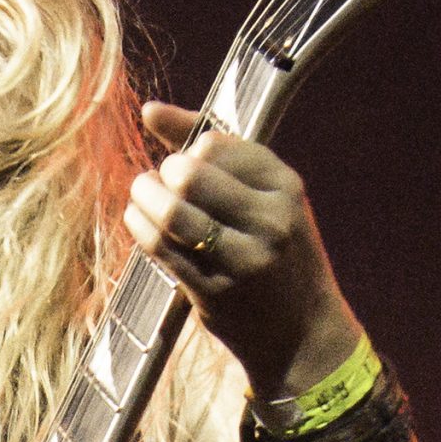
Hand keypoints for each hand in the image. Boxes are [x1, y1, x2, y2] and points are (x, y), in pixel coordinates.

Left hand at [126, 101, 362, 401]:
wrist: (302, 332)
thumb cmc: (277, 253)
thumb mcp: (267, 199)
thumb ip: (216, 152)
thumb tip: (149, 109)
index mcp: (286, 188)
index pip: (216, 145)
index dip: (188, 149)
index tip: (185, 163)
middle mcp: (270, 221)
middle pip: (190, 175)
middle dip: (163, 174)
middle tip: (158, 183)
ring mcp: (243, 259)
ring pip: (172, 212)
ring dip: (144, 198)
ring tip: (141, 198)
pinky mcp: (215, 291)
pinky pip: (161, 249)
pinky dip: (140, 228)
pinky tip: (139, 221)